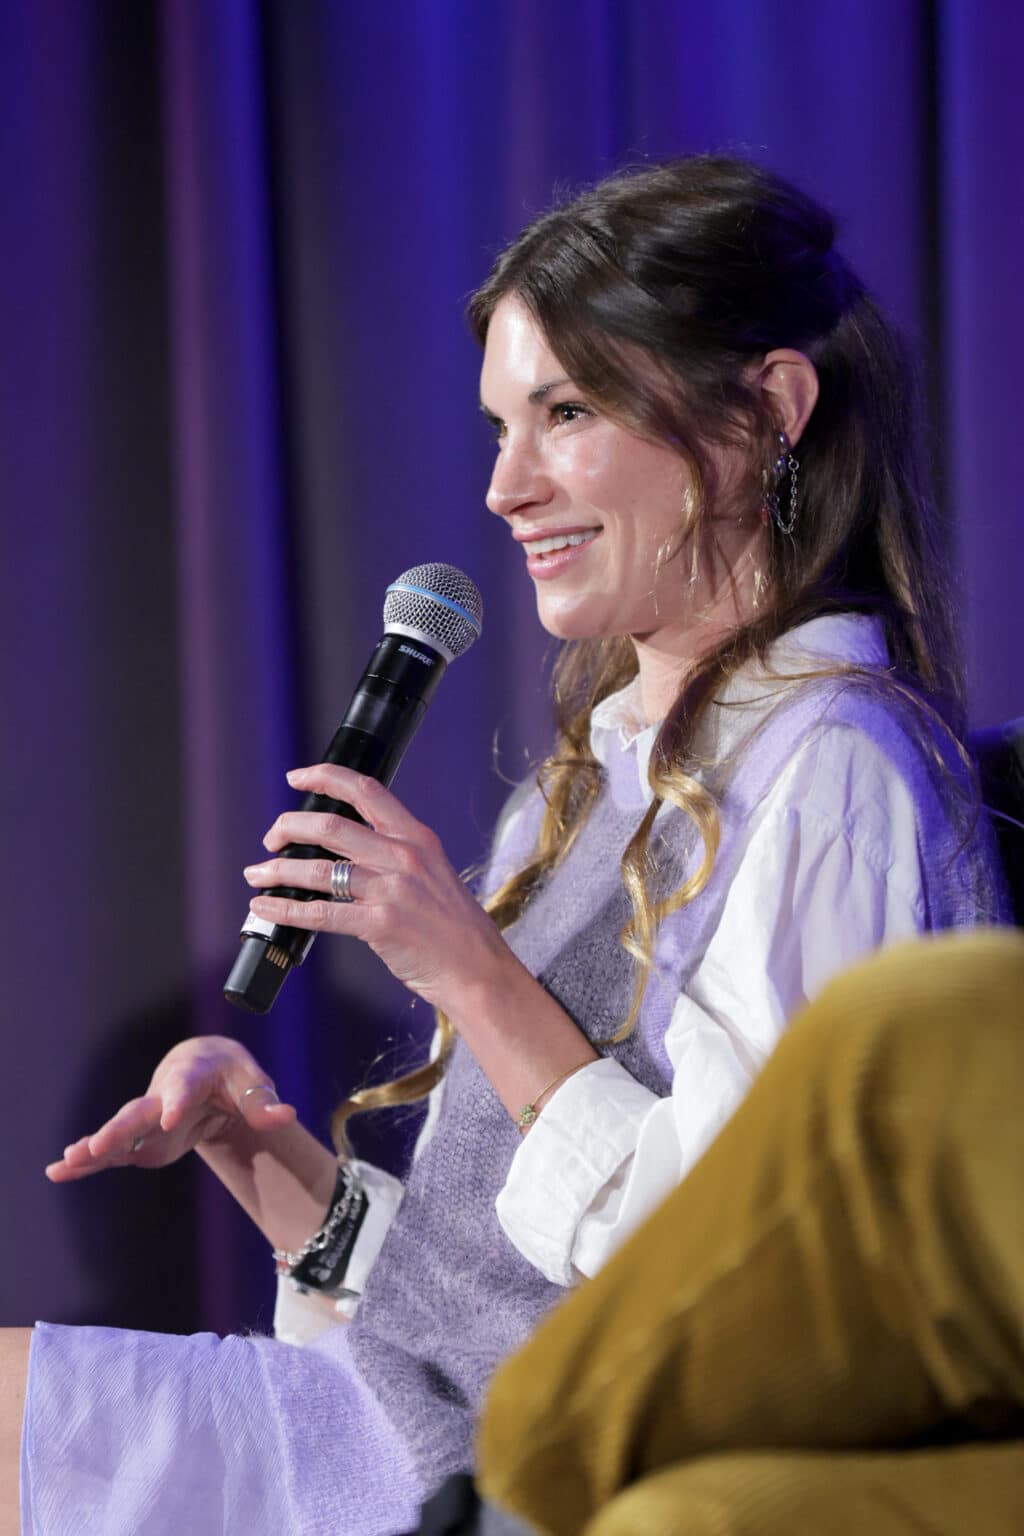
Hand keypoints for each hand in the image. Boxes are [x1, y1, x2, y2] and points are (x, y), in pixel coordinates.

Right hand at [46, 1036, 295, 1181]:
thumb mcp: (253, 1083)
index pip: (184, 1088)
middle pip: (139, 1112)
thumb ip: (264, 1102)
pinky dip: (86, 1162)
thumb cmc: (232, 1074)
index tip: (170, 1118)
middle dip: (120, 1128)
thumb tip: (285, 1116)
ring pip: (119, 1134)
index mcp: (193, 1075)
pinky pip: (111, 1152)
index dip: (177, 1102)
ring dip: (93, 1147)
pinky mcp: (140, 1141)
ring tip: (68, 1162)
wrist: (205, 1070)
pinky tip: (59, 1171)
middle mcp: (162, 1096)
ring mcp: (147, 1120)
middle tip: (98, 1145)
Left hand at [244, 764, 511, 1012]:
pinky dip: (285, 907)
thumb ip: (396, 857)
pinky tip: (265, 907)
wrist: (478, 970)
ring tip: (256, 874)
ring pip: (318, 868)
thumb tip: (347, 854)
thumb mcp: (433, 875)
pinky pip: (320, 912)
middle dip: (288, 827)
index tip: (297, 777)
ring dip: (278, 869)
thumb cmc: (454, 929)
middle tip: (270, 838)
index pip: (366, 791)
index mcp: (417, 838)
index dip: (326, 777)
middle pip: (331, 826)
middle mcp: (404, 856)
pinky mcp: (380, 925)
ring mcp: (392, 890)